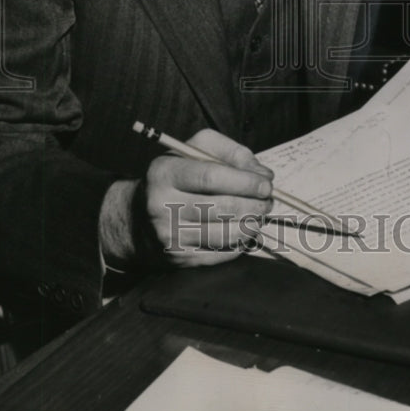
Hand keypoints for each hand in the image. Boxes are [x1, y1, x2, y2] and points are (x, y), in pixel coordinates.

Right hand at [144, 129, 273, 266]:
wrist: (140, 219)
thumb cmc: (177, 178)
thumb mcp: (196, 151)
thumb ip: (231, 152)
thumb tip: (262, 174)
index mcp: (164, 172)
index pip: (211, 176)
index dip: (245, 181)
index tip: (266, 184)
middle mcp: (161, 205)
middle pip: (221, 207)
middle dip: (254, 204)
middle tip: (269, 200)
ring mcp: (169, 235)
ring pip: (225, 234)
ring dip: (252, 224)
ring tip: (259, 214)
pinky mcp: (178, 259)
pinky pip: (221, 253)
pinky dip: (240, 242)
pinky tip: (244, 230)